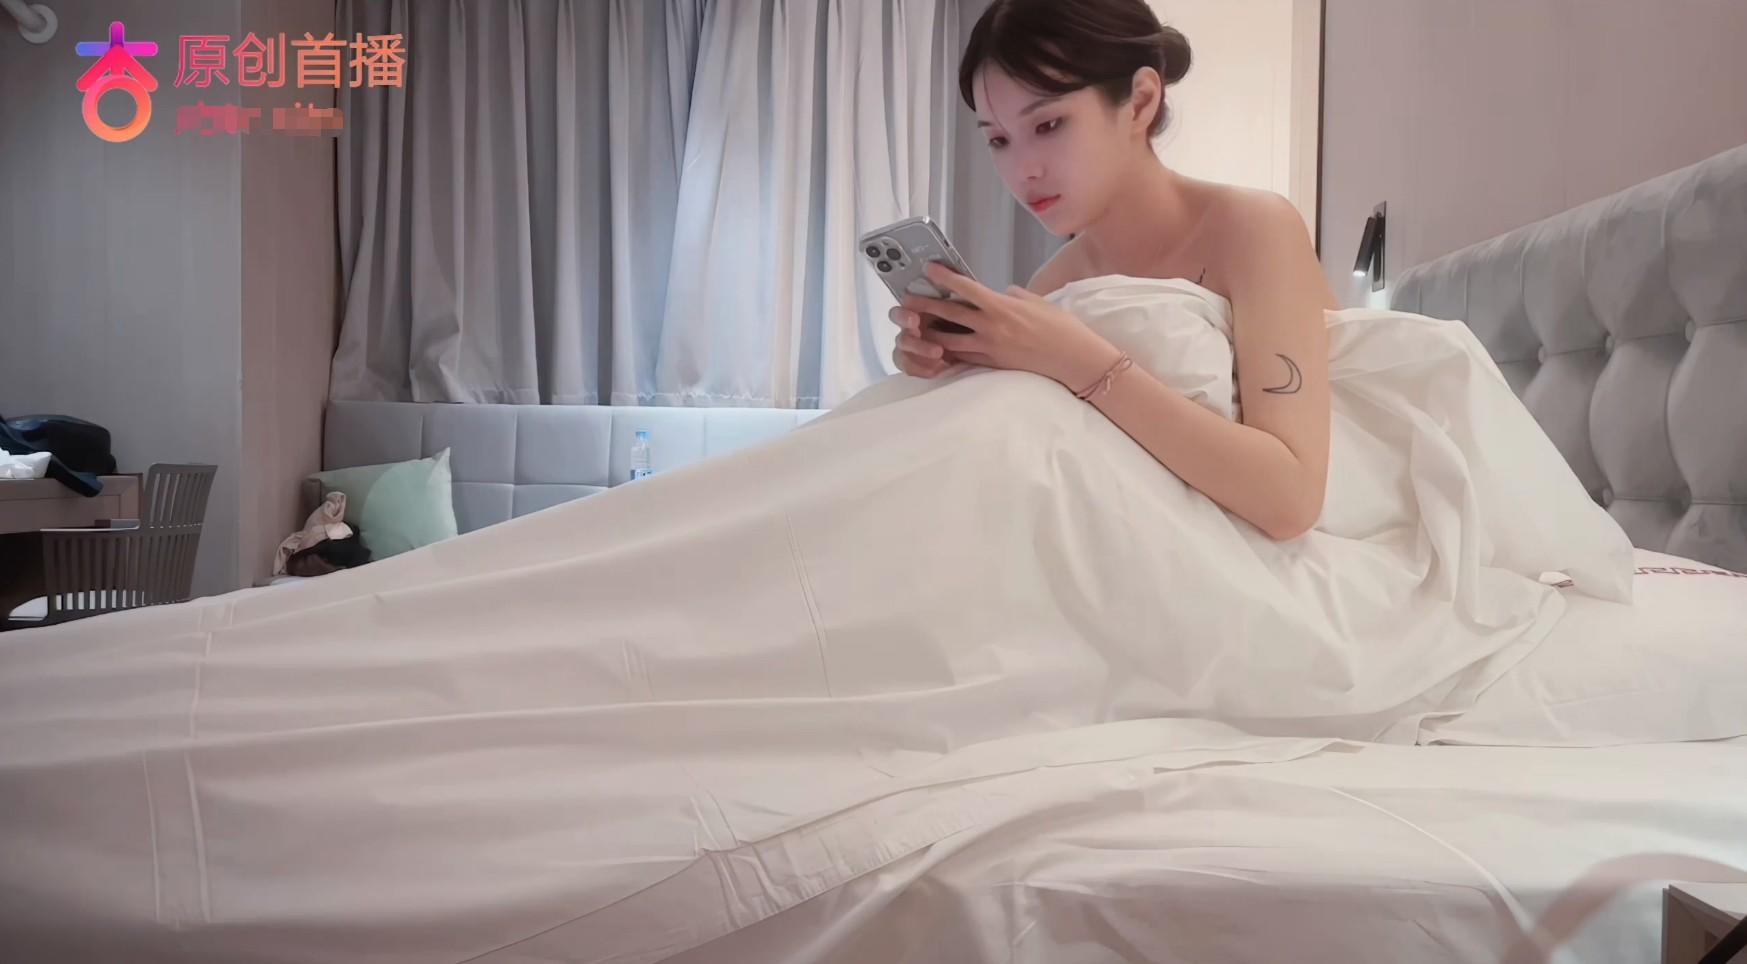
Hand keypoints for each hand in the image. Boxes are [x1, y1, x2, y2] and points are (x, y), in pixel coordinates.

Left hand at [899, 262, 1122, 390]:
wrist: (1074, 359)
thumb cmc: (1061, 328)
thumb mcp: (1038, 302)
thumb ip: (1015, 295)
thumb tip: (1002, 292)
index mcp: (1002, 307)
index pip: (967, 288)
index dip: (945, 277)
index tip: (929, 269)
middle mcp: (992, 327)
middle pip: (950, 314)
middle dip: (925, 306)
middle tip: (906, 300)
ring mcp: (990, 348)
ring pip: (949, 341)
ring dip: (929, 333)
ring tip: (913, 327)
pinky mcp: (992, 365)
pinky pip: (963, 359)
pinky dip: (947, 353)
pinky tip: (934, 349)